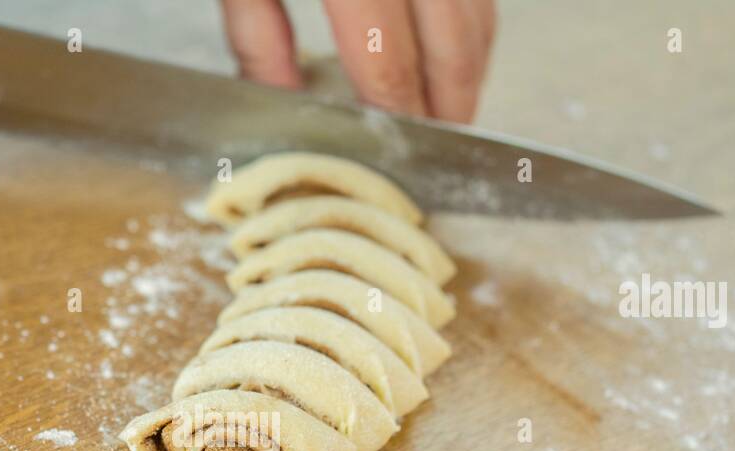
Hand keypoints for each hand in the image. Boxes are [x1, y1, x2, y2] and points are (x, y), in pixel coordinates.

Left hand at [220, 0, 495, 122]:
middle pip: (453, 33)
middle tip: (440, 142)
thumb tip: (280, 104)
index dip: (395, 112)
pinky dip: (473, 12)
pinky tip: (455, 40)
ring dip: (471, 58)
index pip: (386, 54)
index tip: (395, 151)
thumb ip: (256, 32)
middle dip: (451, 98)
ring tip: (451, 102)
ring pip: (479, 2)